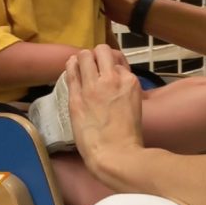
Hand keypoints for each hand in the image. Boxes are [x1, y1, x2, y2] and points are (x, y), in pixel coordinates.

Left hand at [65, 44, 143, 178]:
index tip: (108, 73)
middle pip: (102, 51)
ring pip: (84, 55)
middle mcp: (112, 79)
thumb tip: (116, 82)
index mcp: (130, 82)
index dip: (112, 66)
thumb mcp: (135, 105)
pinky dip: (71, 67)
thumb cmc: (128, 136)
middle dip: (97, 55)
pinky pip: (71, 72)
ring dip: (82, 58)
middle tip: (93, 65)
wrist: (115, 153)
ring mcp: (93, 87)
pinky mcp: (76, 97)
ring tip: (81, 66)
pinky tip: (71, 68)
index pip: (118, 61)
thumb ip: (125, 89)